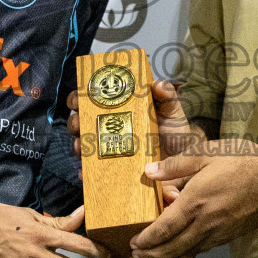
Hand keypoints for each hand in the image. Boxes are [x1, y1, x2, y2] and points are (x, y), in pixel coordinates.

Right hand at [66, 80, 203, 168]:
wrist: (182, 156)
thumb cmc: (173, 128)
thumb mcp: (171, 109)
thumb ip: (166, 94)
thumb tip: (156, 84)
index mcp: (117, 109)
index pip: (91, 99)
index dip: (78, 98)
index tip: (77, 100)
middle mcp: (108, 128)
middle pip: (80, 123)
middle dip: (74, 123)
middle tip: (79, 124)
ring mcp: (109, 148)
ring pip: (83, 146)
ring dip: (78, 146)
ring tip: (82, 149)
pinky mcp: (113, 168)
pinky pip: (94, 171)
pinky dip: (86, 172)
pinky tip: (85, 172)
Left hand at [130, 143, 257, 257]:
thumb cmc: (245, 160)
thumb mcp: (207, 152)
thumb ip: (176, 164)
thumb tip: (149, 172)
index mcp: (195, 201)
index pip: (163, 229)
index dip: (146, 240)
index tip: (133, 244)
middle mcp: (206, 222)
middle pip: (173, 248)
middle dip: (152, 256)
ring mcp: (221, 232)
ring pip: (189, 252)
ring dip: (170, 257)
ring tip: (155, 257)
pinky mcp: (232, 235)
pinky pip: (205, 248)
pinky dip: (189, 251)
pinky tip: (183, 247)